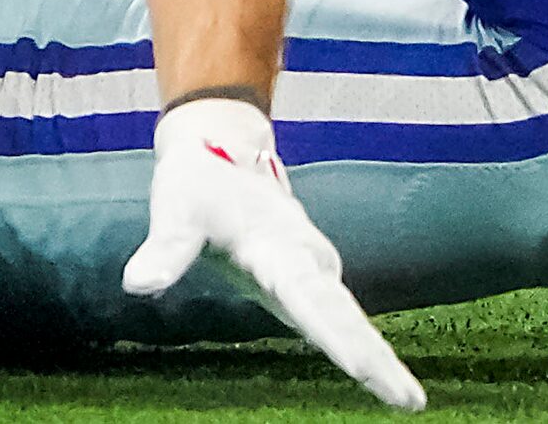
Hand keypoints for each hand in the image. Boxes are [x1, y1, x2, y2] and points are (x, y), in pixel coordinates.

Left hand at [126, 98, 424, 410]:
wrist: (219, 149)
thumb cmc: (197, 183)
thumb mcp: (175, 210)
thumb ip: (164, 250)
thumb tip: (137, 285)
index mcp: (276, 246)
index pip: (310, 298)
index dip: (336, 334)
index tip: (364, 367)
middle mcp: (303, 260)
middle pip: (342, 316)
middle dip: (376, 359)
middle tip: (410, 403)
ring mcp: (309, 269)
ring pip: (347, 318)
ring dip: (377, 357)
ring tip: (407, 400)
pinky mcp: (304, 278)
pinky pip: (337, 316)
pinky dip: (360, 345)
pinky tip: (380, 377)